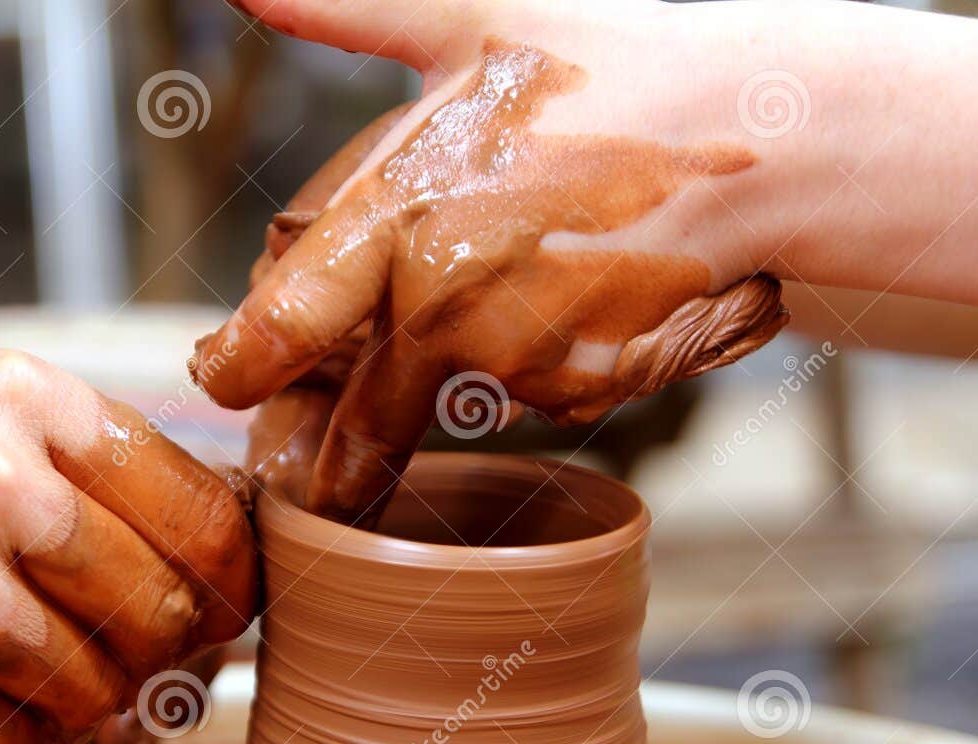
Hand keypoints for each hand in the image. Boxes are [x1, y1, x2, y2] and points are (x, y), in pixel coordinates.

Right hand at [0, 350, 254, 743]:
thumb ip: (93, 476)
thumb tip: (242, 561)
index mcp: (20, 396)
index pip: (207, 514)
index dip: (222, 580)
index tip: (207, 609)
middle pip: (171, 613)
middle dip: (142, 650)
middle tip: (72, 645)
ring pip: (104, 693)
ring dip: (59, 700)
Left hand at [199, 0, 786, 523]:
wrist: (758, 133)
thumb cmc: (608, 66)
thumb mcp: (466, 23)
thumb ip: (344, 10)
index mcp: (401, 215)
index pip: (281, 327)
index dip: (239, 365)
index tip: (219, 375)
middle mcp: (450, 303)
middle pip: (352, 414)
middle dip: (321, 447)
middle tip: (294, 464)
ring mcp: (519, 359)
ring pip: (436, 403)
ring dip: (423, 397)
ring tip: (459, 337)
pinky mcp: (579, 393)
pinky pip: (517, 399)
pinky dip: (516, 372)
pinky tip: (549, 307)